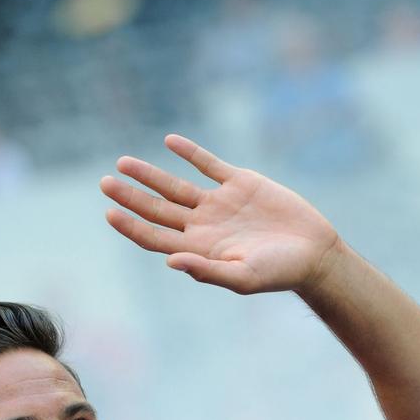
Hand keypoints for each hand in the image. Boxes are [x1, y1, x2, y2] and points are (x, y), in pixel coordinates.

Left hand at [100, 135, 342, 294]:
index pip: (154, 236)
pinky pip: (208, 164)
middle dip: (131, 197)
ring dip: (149, 175)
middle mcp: (202, 225)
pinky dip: (189, 152)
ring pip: (175, 186)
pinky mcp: (240, 183)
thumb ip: (206, 270)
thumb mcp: (242, 278)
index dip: (131, 225)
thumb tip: (170, 261)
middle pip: (157, 209)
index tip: (109, 213)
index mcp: (198, 248)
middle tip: (104, 183)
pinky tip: (169, 141)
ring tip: (123, 163)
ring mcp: (219, 203)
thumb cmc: (279, 273)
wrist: (315, 253)